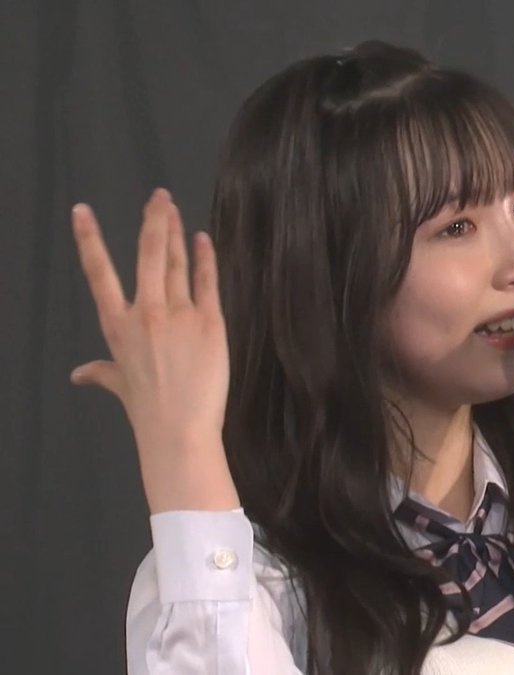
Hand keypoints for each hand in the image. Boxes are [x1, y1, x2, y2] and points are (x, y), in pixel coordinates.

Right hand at [70, 188, 237, 512]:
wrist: (179, 430)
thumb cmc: (148, 411)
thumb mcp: (119, 386)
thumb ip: (101, 373)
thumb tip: (79, 374)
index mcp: (117, 325)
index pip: (98, 272)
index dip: (90, 239)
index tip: (83, 211)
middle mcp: (144, 313)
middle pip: (146, 255)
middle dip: (153, 221)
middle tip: (159, 196)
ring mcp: (177, 314)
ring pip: (176, 262)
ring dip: (176, 232)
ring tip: (175, 209)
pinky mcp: (209, 322)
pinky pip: (206, 281)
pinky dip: (205, 258)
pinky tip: (203, 239)